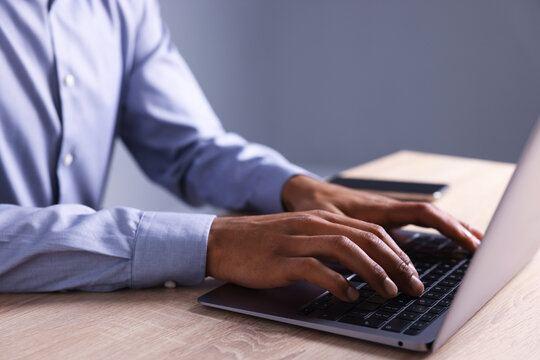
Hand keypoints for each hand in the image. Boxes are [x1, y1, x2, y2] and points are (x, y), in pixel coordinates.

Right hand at [207, 210, 423, 301]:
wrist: (222, 239)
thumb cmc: (262, 242)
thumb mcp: (300, 234)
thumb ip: (328, 243)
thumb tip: (361, 265)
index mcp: (321, 218)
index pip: (370, 230)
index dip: (396, 251)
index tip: (411, 272)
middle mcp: (313, 225)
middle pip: (365, 238)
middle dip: (395, 263)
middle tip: (413, 286)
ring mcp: (296, 241)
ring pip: (346, 249)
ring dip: (373, 271)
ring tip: (390, 291)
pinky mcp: (280, 260)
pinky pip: (315, 268)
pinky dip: (338, 282)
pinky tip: (350, 296)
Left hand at [282, 175, 482, 251]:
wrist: (305, 191)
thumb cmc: (314, 206)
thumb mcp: (327, 223)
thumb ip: (346, 238)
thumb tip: (368, 261)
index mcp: (379, 208)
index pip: (423, 213)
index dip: (447, 227)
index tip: (467, 242)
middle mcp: (388, 207)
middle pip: (433, 214)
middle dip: (458, 229)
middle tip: (482, 247)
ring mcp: (387, 210)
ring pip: (426, 216)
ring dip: (451, 227)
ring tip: (475, 242)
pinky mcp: (383, 214)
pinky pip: (415, 219)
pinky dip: (435, 227)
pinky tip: (444, 235)